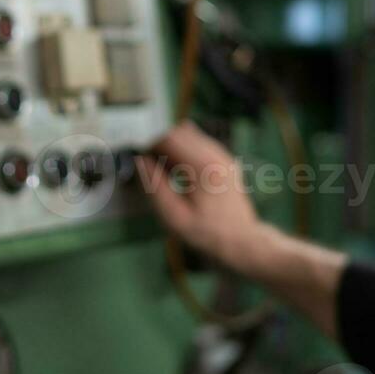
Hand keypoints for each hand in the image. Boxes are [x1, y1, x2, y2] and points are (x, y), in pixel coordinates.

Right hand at [136, 120, 268, 270]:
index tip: (132, 147)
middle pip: (178, 131)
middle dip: (157, 140)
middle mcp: (216, 153)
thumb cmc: (206, 235)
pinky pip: (198, 143)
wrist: (242, 242)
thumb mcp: (174, 217)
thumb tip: (140, 159)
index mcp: (204, 166)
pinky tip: (174, 170)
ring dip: (169, 144)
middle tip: (141, 159)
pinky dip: (182, 150)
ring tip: (157, 167)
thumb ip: (155, 186)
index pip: (169, 137)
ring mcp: (222, 154)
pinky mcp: (224, 159)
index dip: (147, 139)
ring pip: (188, 134)